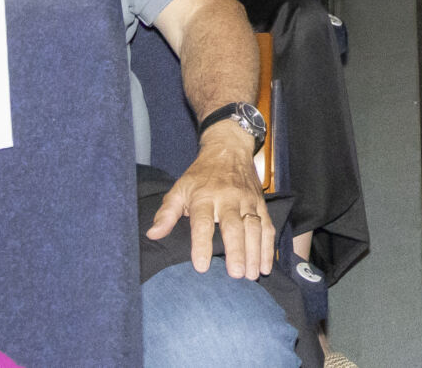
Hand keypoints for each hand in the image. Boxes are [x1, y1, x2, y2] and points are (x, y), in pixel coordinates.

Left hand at [148, 136, 272, 277]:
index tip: (202, 266)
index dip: (202, 245)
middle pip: (233, 227)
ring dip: (255, 252)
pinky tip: (266, 265)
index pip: (202, 223)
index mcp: (204, 197)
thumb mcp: (179, 188)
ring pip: (254, 227)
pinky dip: (268, 246)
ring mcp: (247, 201)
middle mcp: (228, 198)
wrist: (229, 148)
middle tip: (236, 274)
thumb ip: (167, 213)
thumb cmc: (201, 174)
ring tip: (253, 275)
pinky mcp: (260, 203)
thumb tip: (153, 235)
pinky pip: (267, 225)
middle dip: (236, 251)